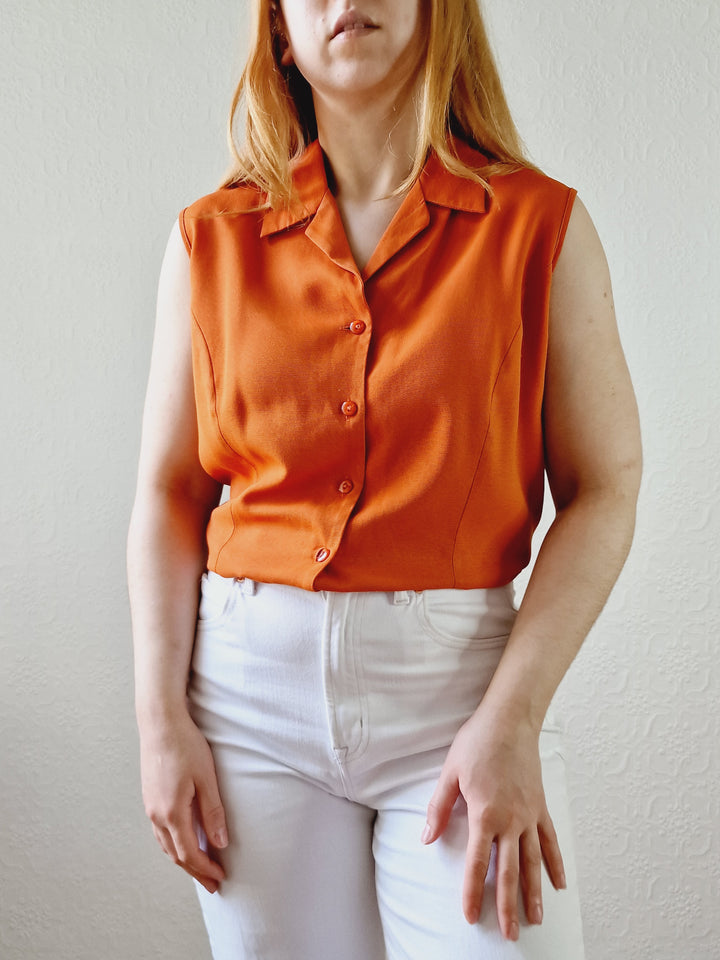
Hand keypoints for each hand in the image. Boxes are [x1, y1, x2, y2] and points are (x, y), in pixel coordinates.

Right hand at [139, 709, 228, 893]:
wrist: (159, 723)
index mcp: (171, 812)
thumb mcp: (206, 778)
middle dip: (195, 871)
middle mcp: (156, 815)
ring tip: (199, 867)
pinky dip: (173, 844)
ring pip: (165, 845)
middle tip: (212, 883)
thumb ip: (212, 812)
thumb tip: (219, 843)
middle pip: (175, 855)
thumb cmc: (184, 745)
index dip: (205, 869)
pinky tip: (183, 841)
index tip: (220, 877)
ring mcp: (150, 807)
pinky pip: (160, 832)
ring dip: (183, 859)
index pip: (189, 854)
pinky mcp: (149, 797)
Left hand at [422, 707, 565, 939]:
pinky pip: (550, 841)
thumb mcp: (450, 773)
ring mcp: (529, 815)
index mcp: (485, 814)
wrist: (509, 720)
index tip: (471, 915)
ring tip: (536, 919)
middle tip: (509, 934)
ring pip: (534, 862)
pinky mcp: (541, 806)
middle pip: (510, 871)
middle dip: (508, 905)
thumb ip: (439, 808)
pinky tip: (559, 885)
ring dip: (535, 893)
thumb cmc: (477, 743)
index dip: (472, 891)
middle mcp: (511, 820)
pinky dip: (555, 864)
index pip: (477, 862)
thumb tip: (427, 838)